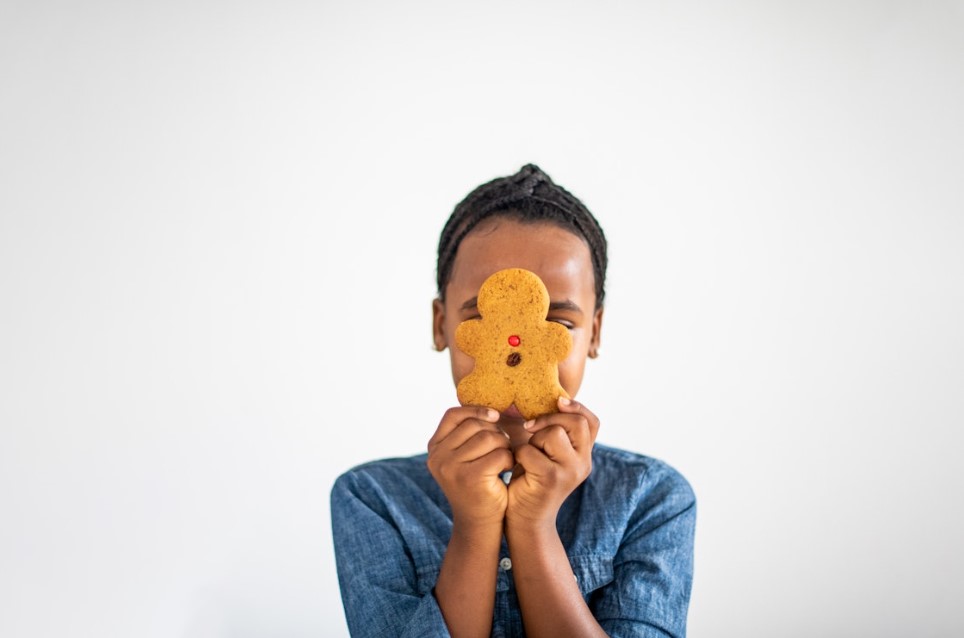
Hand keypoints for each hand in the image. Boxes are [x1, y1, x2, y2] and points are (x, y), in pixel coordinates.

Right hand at [427, 406, 514, 527]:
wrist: (479, 523)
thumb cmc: (477, 484)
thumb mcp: (464, 456)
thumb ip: (467, 434)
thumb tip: (491, 407)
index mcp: (434, 448)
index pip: (453, 415)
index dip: (475, 411)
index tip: (494, 417)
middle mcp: (437, 456)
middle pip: (474, 425)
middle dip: (495, 432)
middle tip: (503, 447)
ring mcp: (451, 467)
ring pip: (489, 438)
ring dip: (504, 446)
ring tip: (505, 458)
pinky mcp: (470, 477)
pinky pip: (499, 454)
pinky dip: (509, 459)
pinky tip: (507, 469)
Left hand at [506, 397, 600, 528]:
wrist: (525, 522)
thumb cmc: (530, 483)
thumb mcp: (545, 456)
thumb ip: (552, 435)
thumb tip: (549, 401)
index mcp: (583, 456)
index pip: (592, 423)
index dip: (578, 407)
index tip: (559, 401)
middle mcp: (583, 464)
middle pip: (576, 423)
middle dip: (550, 419)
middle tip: (529, 428)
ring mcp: (570, 472)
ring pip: (555, 434)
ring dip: (534, 440)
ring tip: (527, 456)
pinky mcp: (551, 479)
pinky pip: (531, 451)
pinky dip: (518, 455)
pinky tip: (516, 468)